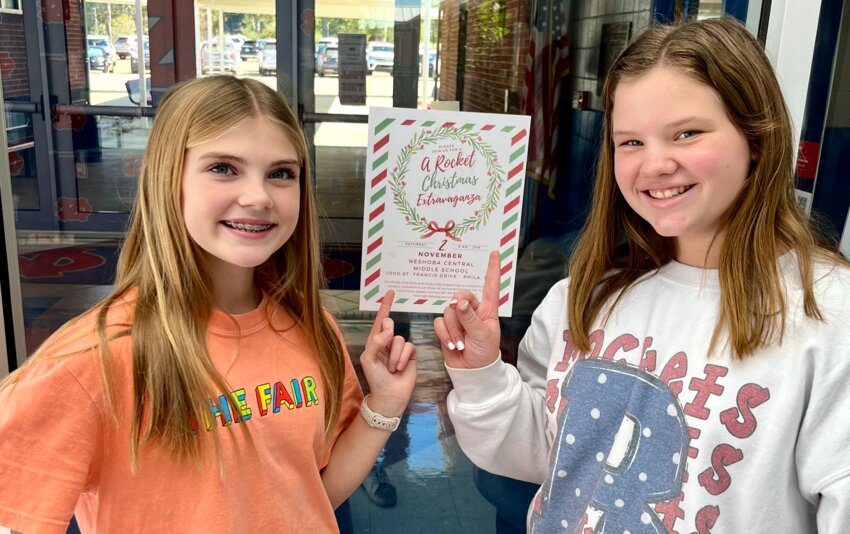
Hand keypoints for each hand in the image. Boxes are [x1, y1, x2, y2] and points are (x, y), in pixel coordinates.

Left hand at [360, 291, 416, 416]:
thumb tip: (389, 331)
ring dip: (394, 355)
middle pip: (390, 324)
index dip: (385, 305)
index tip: (390, 292)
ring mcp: (399, 348)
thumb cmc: (376, 379)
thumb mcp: (369, 360)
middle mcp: (387, 342)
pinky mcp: (410, 354)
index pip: (379, 320)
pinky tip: (400, 368)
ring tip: (392, 368)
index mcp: (374, 341)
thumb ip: (375, 342)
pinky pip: (409, 346)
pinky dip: (403, 357)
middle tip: (385, 349)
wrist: (390, 396)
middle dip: (387, 336)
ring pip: (400, 338)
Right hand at [433, 250, 501, 368]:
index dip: (492, 269)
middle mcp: (472, 310)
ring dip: (453, 330)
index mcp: (487, 309)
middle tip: (463, 330)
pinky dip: (444, 335)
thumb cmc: (484, 353)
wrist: (471, 372)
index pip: (490, 285)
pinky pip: (439, 322)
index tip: (494, 252)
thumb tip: (459, 302)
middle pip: (460, 296)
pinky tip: (452, 345)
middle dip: (459, 313)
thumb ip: (470, 318)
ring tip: (460, 344)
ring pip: (448, 311)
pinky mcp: (446, 327)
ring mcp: (458, 319)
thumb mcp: (482, 335)